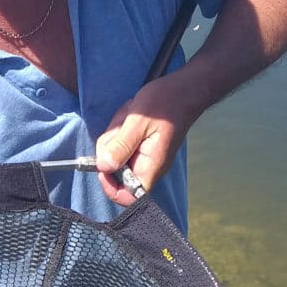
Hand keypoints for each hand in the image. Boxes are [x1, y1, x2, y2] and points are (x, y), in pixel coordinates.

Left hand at [94, 74, 201, 205]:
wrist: (185, 89)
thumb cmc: (166, 103)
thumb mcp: (138, 122)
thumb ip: (121, 146)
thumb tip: (103, 167)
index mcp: (150, 166)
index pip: (129, 197)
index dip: (110, 187)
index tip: (101, 166)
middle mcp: (147, 166)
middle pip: (115, 173)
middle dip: (109, 150)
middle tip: (121, 127)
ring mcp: (143, 156)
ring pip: (114, 155)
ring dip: (114, 135)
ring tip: (128, 118)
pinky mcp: (140, 145)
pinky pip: (120, 144)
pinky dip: (119, 131)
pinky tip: (129, 117)